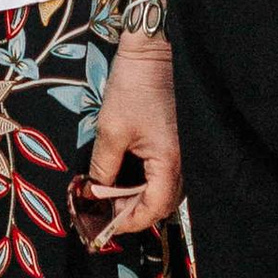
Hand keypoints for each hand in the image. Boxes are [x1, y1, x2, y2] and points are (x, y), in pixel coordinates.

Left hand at [87, 37, 179, 238]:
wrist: (152, 52)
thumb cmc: (133, 88)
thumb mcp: (110, 131)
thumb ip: (103, 169)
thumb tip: (94, 195)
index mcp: (170, 162)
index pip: (154, 208)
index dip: (129, 222)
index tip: (104, 225)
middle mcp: (183, 162)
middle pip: (161, 203)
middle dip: (131, 211)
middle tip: (101, 209)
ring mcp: (182, 153)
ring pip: (162, 189)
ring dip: (137, 196)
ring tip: (108, 194)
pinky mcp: (177, 143)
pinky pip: (163, 173)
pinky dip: (144, 180)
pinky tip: (122, 177)